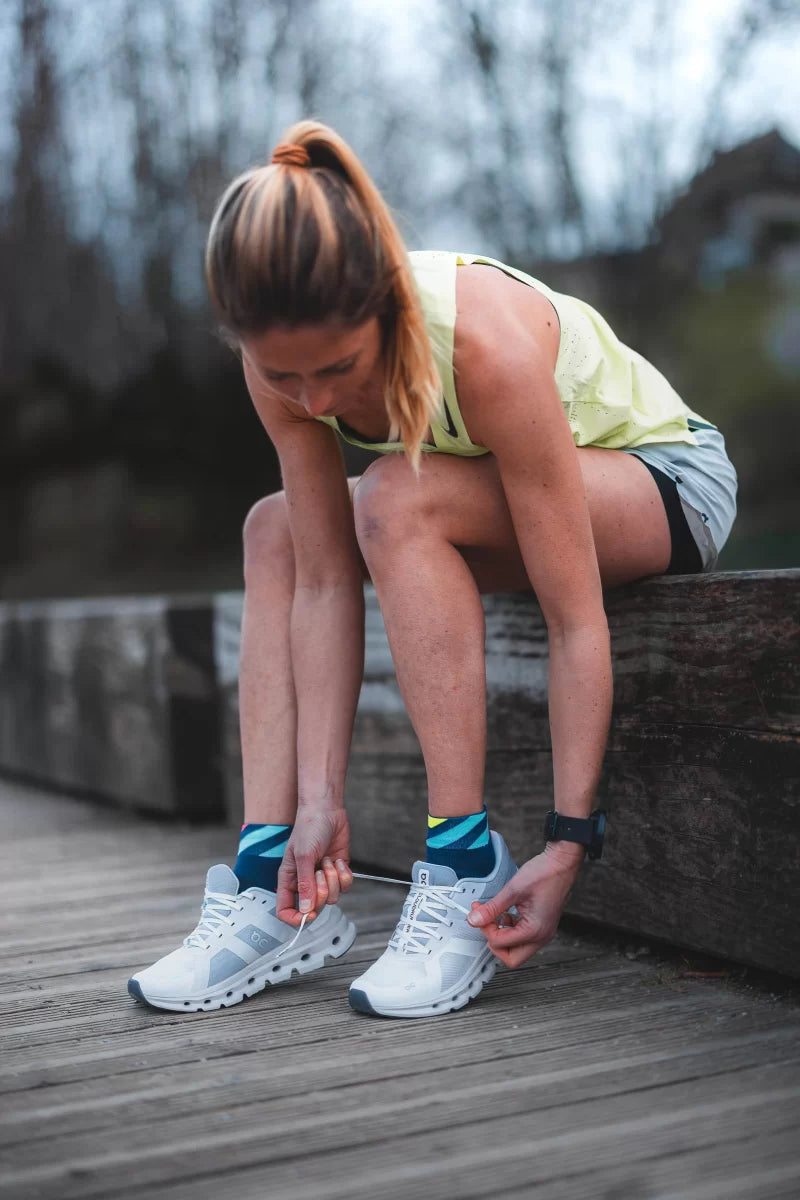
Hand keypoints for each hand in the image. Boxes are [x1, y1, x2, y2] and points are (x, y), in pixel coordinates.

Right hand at [276, 807, 352, 925]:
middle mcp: (305, 882)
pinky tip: (338, 860)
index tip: (309, 914)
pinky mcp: (337, 873)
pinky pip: (345, 886)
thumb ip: (305, 884)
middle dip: (321, 890)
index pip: (285, 910)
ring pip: (332, 898)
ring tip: (327, 860)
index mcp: (289, 880)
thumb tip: (306, 910)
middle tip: (320, 871)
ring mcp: (322, 878)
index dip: (296, 918)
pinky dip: (344, 874)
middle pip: (314, 906)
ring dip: (333, 878)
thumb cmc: (309, 828)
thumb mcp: (304, 856)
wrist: (327, 811)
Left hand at [466, 843, 583, 967]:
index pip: (501, 943)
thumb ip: (492, 908)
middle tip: (486, 923)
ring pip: (516, 949)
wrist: (561, 863)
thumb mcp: (512, 890)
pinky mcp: (541, 925)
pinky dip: (510, 930)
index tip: (479, 914)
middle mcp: (541, 936)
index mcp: (535, 931)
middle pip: (511, 958)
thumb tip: (475, 919)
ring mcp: (543, 932)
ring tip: (494, 916)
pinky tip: (505, 914)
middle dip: (494, 942)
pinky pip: (522, 938)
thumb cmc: (545, 874)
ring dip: (502, 936)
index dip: (486, 929)